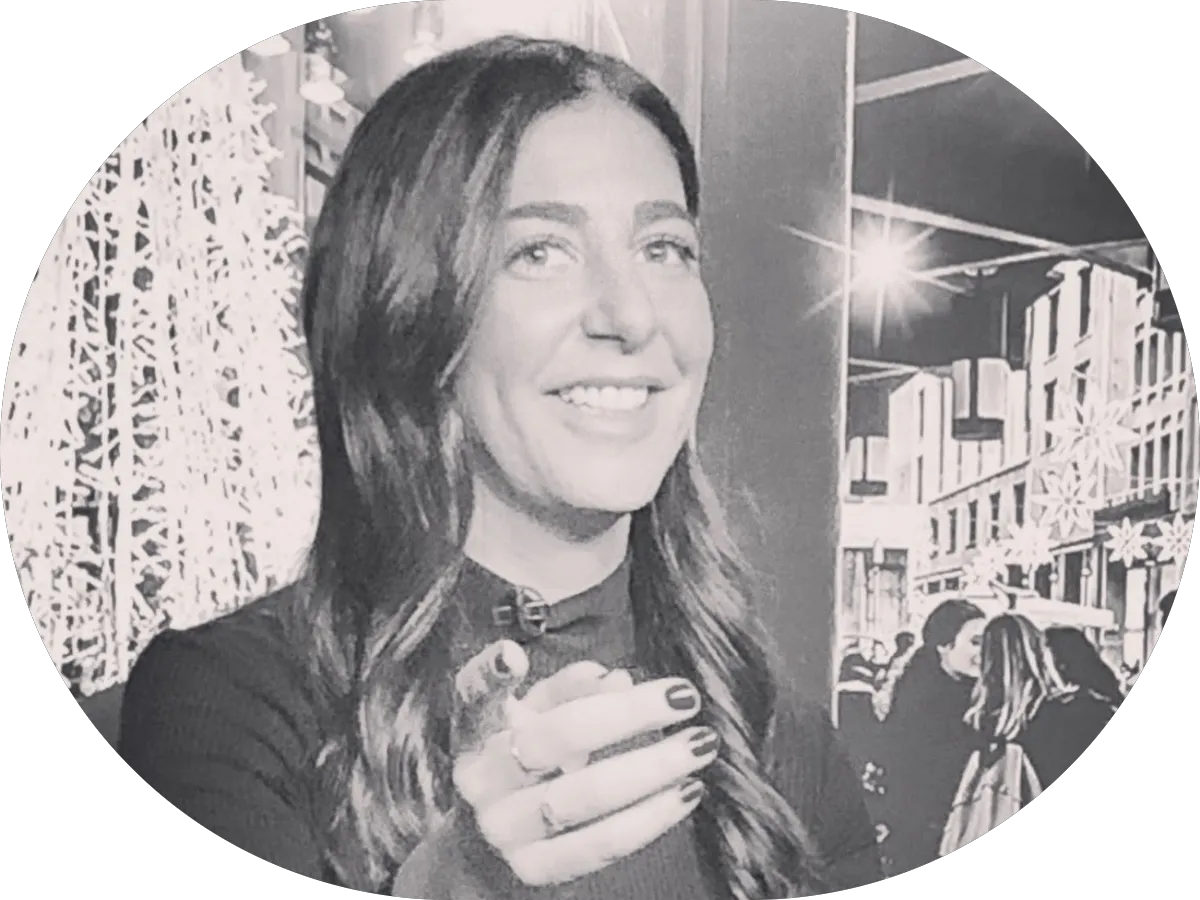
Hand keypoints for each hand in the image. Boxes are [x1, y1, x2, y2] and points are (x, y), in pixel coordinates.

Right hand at [452, 640, 717, 887]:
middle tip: (685, 697)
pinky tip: (687, 792)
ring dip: (649, 768)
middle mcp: (481, 780)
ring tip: (699, 744)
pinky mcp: (533, 870)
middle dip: (626, 715)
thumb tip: (619, 680)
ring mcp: (503, 830)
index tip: (514, 654)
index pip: (473, 699)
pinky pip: (597, 846)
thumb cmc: (529, 759)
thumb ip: (571, 689)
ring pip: (579, 797)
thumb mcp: (539, 715)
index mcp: (477, 733)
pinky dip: (648, 819)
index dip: (488, 677)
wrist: (493, 845)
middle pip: (552, 741)